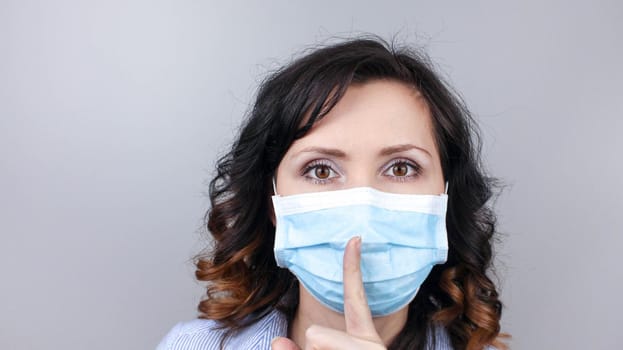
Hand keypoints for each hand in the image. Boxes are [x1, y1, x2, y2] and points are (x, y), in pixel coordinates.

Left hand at [271, 236, 385, 349]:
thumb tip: (277, 341)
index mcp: (362, 338)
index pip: (354, 298)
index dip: (352, 268)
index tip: (355, 239)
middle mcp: (368, 341)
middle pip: (315, 332)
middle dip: (313, 346)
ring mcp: (367, 349)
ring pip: (314, 338)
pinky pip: (318, 339)